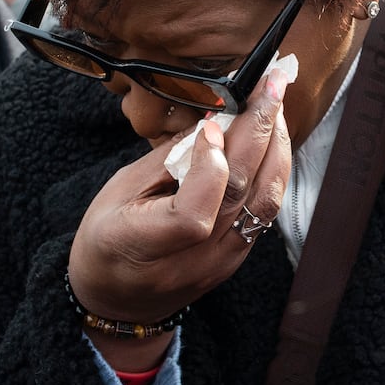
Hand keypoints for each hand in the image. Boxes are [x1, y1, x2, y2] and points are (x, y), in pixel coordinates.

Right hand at [67, 67, 292, 368]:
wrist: (119, 300)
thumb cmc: (108, 239)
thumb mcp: (119, 193)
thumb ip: (167, 161)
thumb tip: (213, 120)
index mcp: (143, 245)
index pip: (194, 215)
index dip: (209, 168)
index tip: (209, 125)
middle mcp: (191, 259)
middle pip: (240, 194)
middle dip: (260, 131)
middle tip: (272, 84)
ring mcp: (220, 262)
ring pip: (265, 202)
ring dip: (276, 147)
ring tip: (276, 105)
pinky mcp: (238, 257)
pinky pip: (266, 209)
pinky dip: (273, 169)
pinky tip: (272, 139)